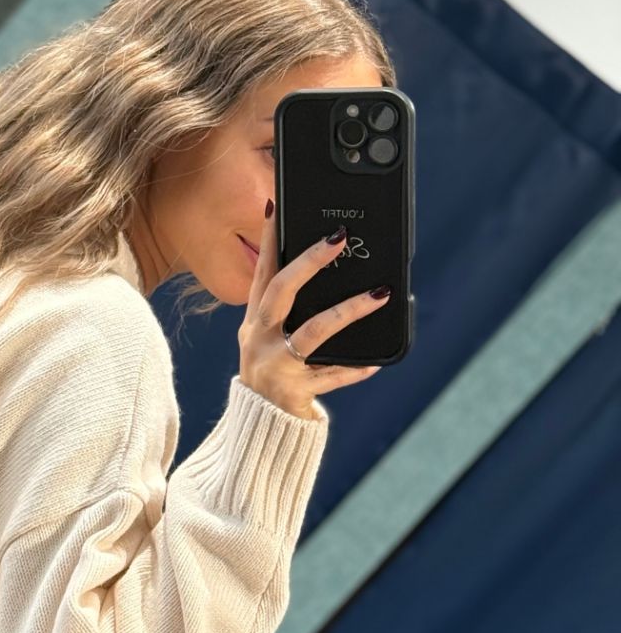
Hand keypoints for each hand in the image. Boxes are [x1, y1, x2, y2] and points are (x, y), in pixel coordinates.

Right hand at [239, 200, 386, 420]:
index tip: (278, 206)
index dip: (269, 239)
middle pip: (281, 291)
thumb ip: (287, 310)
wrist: (260, 426)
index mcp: (253, 321)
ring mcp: (275, 365)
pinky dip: (354, 369)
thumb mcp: (269, 338)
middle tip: (339, 238)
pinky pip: (331, 375)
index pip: (262, 272)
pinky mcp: (294, 391)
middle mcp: (259, 339)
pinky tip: (375, 363)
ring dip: (347, 311)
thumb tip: (324, 268)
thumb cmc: (274, 373)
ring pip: (313, 331)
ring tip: (379, 295)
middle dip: (309, 262)